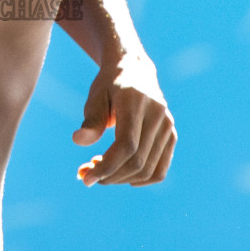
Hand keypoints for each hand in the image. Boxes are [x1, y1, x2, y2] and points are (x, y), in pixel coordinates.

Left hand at [72, 51, 175, 185]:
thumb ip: (91, 119)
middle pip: (137, 161)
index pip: (126, 145)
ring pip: (148, 170)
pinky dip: (140, 180)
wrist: (135, 71)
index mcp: (137, 102)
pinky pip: (159, 170)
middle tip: (86, 174)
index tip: (85, 178)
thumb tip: (78, 140)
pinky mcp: (171, 136)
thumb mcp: (96, 96)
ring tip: (99, 169)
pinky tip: (120, 175)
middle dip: (109, 176)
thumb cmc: (110, 85)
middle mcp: (157, 115)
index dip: (107, 167)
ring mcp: (167, 126)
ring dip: (121, 179)